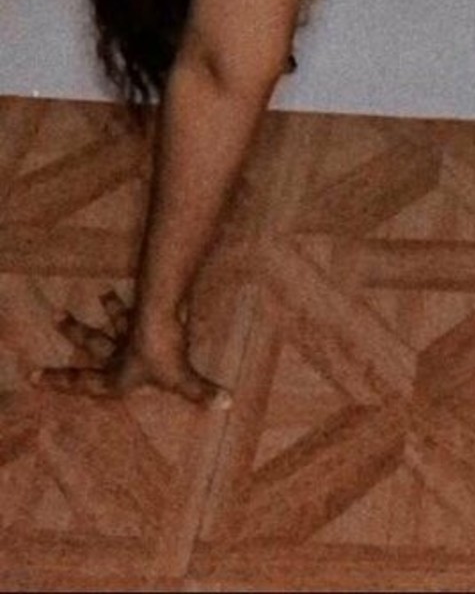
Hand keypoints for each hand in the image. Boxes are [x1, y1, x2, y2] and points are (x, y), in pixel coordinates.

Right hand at [33, 290, 231, 406]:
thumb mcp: (181, 380)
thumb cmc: (163, 354)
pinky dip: (137, 298)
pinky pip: (138, 306)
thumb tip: (227, 404)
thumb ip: (202, 393)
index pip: (82, 382)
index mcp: (117, 374)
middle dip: (75, 331)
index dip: (59, 381)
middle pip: (91, 341)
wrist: (163, 316)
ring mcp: (130, 330)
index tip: (32, 376)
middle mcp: (118, 351)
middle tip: (57, 315)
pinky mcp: (144, 312)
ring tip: (103, 293)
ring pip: (114, 318)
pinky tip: (138, 287)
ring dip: (110, 307)